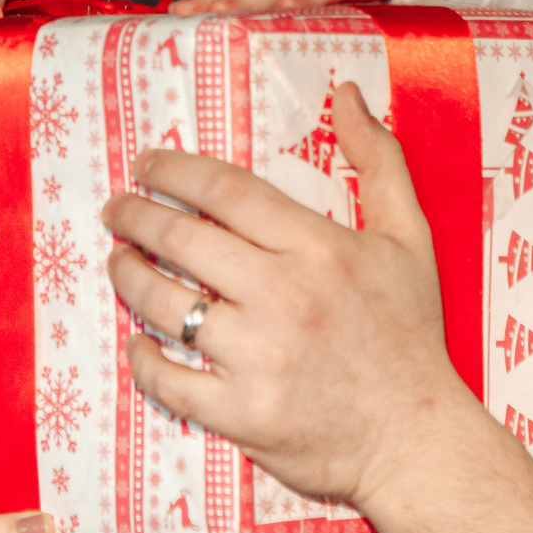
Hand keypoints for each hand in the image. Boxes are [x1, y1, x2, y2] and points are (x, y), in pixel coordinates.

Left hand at [101, 82, 478, 510]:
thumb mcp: (410, 237)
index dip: (174, 171)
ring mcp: (259, 359)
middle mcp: (284, 297)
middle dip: (135, 218)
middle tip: (115, 211)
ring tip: (117, 264)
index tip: (146, 164)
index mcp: (319, 248)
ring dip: (128, 278)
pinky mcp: (243, 414)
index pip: (226, 191)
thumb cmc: (410, 335)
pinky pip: (169, 381)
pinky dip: (143, 359)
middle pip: (183, 241)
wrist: (417, 439)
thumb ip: (379, 159)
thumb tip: (345, 93)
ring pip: (165, 306)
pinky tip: (137, 342)